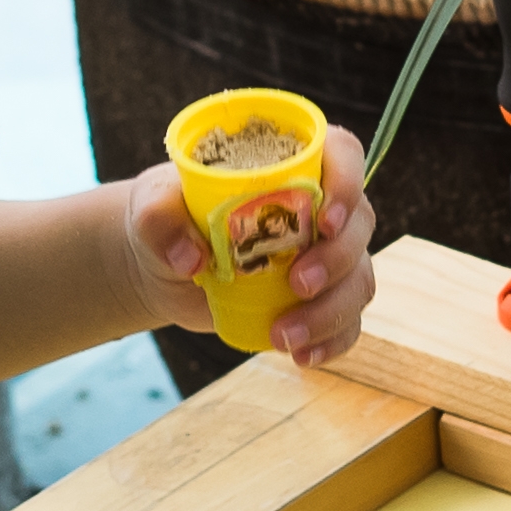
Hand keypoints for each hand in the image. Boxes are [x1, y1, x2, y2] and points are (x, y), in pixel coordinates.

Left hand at [128, 130, 382, 368]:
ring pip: (358, 278)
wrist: (163, 268)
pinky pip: (347, 321)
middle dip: (337, 259)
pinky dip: (332, 341)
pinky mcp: (320, 298)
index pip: (342, 154)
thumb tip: (190, 259)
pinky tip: (302, 356)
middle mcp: (319, 208)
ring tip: (283, 336)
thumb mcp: (152, 209)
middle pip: (358, 224)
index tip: (325, 220)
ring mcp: (325, 255)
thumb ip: (159, 219)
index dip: (348, 181)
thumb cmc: (166, 218)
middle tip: (298, 284)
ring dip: (331, 311)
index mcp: (290, 166)